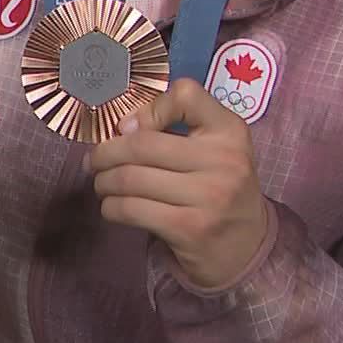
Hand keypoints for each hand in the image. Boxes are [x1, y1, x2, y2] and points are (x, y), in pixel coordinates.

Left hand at [86, 78, 270, 289]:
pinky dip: (111, 207)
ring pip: (130, 178)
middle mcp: (223, 160)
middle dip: (105, 153)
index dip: (150, 108)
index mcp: (230, 131)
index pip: (185, 95)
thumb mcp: (214, 150)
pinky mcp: (189, 228)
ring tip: (102, 184)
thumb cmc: (219, 190)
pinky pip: (131, 209)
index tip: (133, 128)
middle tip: (94, 161)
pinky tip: (113, 207)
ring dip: (103, 181)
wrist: (248, 247)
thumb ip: (177, 129)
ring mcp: (208, 196)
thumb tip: (122, 128)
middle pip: (142, 143)